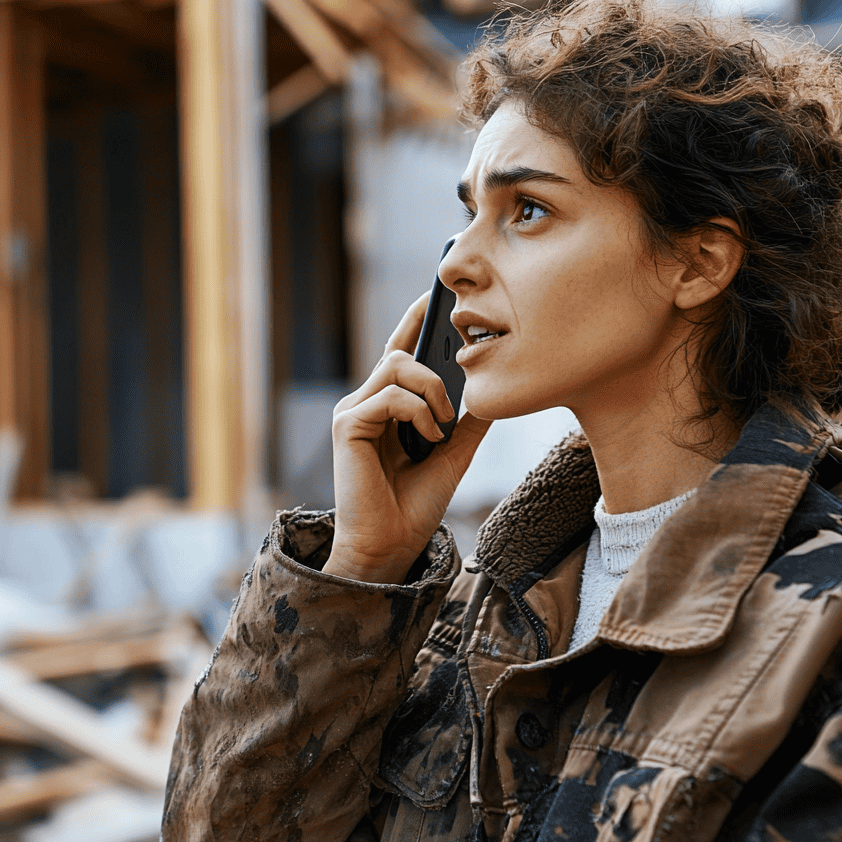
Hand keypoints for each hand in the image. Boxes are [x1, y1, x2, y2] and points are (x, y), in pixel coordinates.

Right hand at [324, 293, 492, 583]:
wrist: (392, 546)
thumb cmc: (416, 505)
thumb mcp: (454, 454)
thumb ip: (468, 420)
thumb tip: (493, 388)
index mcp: (388, 407)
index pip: (400, 350)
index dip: (415, 320)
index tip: (437, 295)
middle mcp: (366, 402)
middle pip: (398, 350)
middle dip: (430, 350)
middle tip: (457, 373)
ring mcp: (354, 412)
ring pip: (395, 365)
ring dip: (431, 389)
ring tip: (443, 423)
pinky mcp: (348, 425)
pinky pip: (388, 396)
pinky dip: (417, 412)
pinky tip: (429, 437)